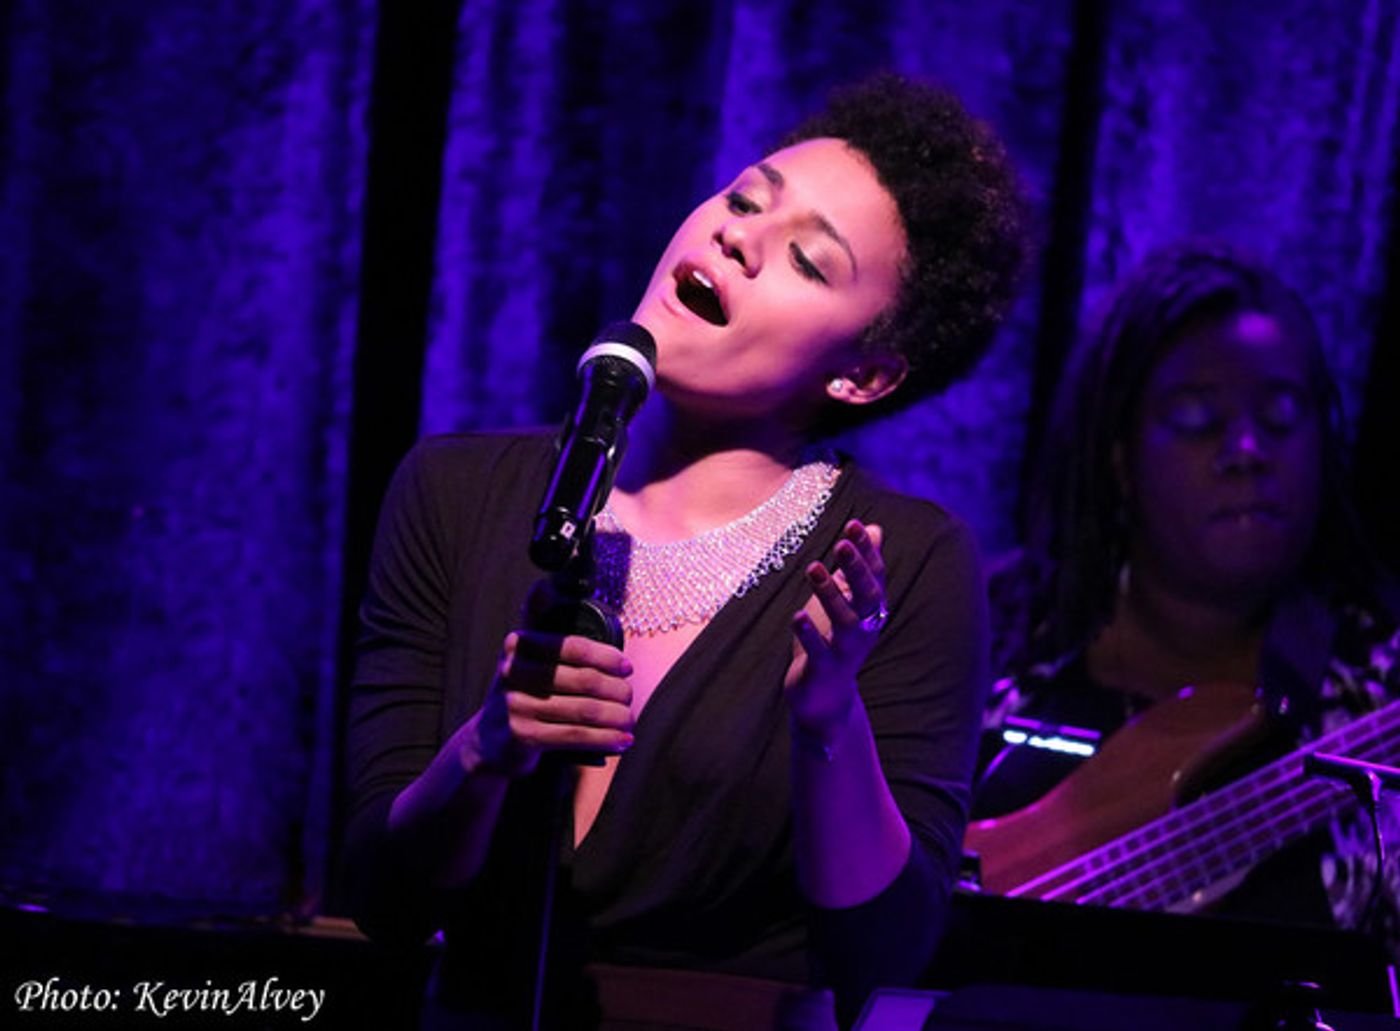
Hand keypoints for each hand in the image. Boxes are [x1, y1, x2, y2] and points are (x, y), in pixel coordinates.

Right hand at [471, 630, 634, 776]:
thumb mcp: (531, 664)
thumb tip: (616, 653)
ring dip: (616, 716)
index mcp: (519, 645)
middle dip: (617, 689)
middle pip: (585, 679)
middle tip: (629, 697)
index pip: (573, 646)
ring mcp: (515, 704)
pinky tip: (620, 739)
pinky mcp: (522, 735)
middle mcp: (513, 671)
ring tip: (629, 719)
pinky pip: (576, 735)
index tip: (626, 668)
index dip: (607, 657)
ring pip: (585, 709)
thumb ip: (560, 648)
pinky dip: (604, 738)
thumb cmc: (526, 696)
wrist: (489, 740)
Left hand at [784, 520, 888, 746]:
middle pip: (866, 596)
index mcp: (870, 610)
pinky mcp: (825, 670)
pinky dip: (810, 634)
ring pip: (845, 621)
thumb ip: (859, 566)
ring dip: (830, 594)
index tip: (854, 524)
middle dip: (857, 569)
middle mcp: (865, 629)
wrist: (827, 699)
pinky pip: (820, 651)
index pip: (874, 576)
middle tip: (842, 543)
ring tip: (813, 568)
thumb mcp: (849, 600)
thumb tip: (875, 526)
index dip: (866, 551)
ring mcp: (846, 651)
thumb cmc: (835, 641)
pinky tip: (798, 616)